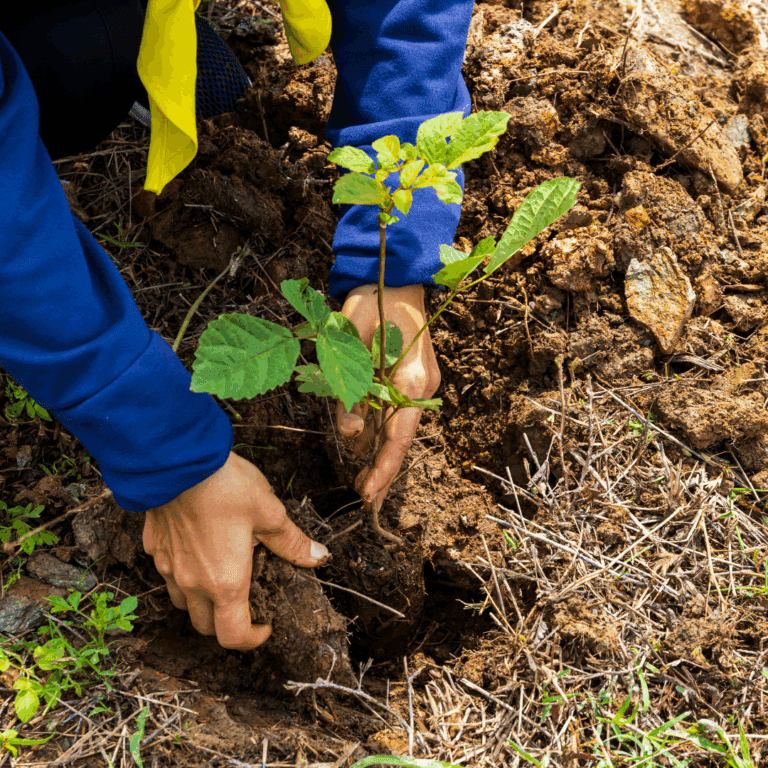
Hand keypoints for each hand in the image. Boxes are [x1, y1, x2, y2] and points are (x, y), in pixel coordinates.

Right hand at [142, 451, 328, 650]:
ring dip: (202, 602)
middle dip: (227, 624)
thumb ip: (292, 542)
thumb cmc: (225, 486)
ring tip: (222, 577)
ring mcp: (168, 566)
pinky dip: (183, 573)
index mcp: (225, 582)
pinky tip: (198, 548)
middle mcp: (192, 583)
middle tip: (248, 603)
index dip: (252, 639)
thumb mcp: (269, 512)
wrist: (177, 460)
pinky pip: (168, 572)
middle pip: (205, 625)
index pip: (233, 636)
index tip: (266, 625)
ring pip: (182, 602)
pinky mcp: (153, 546)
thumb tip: (318, 556)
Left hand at [336, 284, 440, 510]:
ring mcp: (420, 383)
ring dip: (383, 455)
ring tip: (366, 485)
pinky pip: (396, 412)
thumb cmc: (372, 301)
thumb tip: (352, 434)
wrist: (396, 277)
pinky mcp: (412, 378)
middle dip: (385, 471)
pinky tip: (371, 451)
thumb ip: (349, 388)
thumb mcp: (350, 341)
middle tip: (366, 500)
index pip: (398, 434)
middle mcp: (422, 385)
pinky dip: (383, 433)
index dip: (384, 468)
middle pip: (402, 438)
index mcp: (412, 377)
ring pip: (399, 427)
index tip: (368, 494)